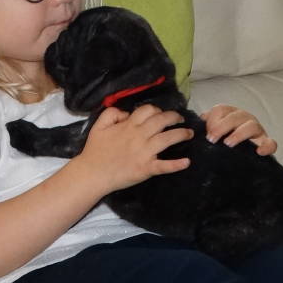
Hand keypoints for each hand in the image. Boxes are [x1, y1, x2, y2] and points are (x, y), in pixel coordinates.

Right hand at [75, 105, 192, 194]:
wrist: (93, 173)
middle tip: (180, 119)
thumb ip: (112, 113)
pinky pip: (164, 166)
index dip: (157, 110)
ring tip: (189, 134)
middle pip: (162, 121)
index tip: (160, 113)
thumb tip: (127, 113)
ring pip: (167, 139)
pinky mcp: (146, 169)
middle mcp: (139, 136)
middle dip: (174, 117)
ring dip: (181, 135)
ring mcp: (144, 153)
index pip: (148, 110)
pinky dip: (176, 165)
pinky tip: (186, 162)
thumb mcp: (98, 125)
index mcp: (129, 126)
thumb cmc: (95, 150)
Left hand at [200, 104, 276, 155]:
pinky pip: (271, 143)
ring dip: (239, 134)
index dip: (212, 119)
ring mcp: (256, 130)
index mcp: (230, 113)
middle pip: (235, 117)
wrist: (240, 154)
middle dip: (221, 127)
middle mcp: (244, 118)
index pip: (221, 109)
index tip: (206, 133)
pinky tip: (259, 152)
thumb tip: (201, 119)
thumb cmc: (224, 137)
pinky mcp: (265, 143)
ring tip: (228, 144)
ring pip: (252, 126)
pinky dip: (266, 147)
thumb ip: (207, 123)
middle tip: (212, 139)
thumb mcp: (213, 129)